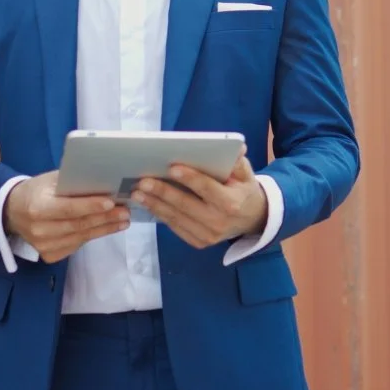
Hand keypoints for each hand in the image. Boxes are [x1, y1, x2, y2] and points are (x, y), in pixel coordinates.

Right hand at [4, 170, 129, 263]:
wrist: (13, 212)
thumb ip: (72, 181)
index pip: (68, 208)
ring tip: (123, 220)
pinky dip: (93, 236)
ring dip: (105, 229)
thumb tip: (102, 180)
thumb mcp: (50, 180)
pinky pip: (76, 245)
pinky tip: (107, 228)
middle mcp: (39, 230)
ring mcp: (43, 246)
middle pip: (78, 225)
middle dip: (104, 218)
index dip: (90, 206)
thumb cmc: (37, 191)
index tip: (111, 202)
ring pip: (80, 237)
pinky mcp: (49, 255)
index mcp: (37, 207)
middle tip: (125, 211)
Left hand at [131, 150, 267, 249]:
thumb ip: (237, 161)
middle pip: (185, 205)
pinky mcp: (199, 242)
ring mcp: (208, 235)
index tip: (171, 168)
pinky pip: (176, 227)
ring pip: (176, 218)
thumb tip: (236, 147)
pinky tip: (148, 203)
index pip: (206, 188)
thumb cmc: (243, 190)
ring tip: (138, 193)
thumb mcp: (246, 174)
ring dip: (155, 205)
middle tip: (143, 181)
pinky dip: (161, 215)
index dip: (189, 178)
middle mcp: (218, 222)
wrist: (251, 219)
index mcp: (230, 203)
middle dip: (162, 192)